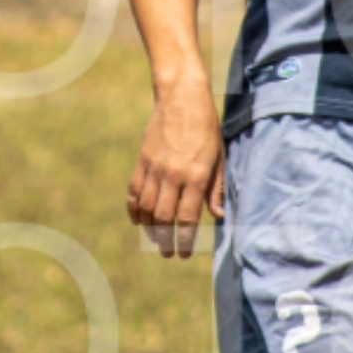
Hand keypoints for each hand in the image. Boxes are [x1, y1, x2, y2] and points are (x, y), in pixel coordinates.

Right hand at [127, 86, 223, 258]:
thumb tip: (218, 216)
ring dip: (149, 229)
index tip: (183, 254)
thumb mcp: (219, 156)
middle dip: (165, 241)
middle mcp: (173, 175)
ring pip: (146, 208)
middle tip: (168, 253)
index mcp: (196, 176)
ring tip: (155, 240)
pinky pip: (133, 191)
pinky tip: (138, 220)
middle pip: (163, 218)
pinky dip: (133, 209)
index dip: (183, 241)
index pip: (186, 219)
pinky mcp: (142, 160)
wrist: (181, 97)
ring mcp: (155, 168)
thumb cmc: (206, 127)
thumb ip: (216, 188)